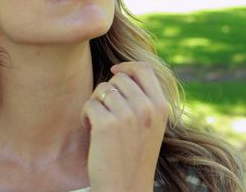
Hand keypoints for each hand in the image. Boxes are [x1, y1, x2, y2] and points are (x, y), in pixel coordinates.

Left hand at [81, 62, 168, 191]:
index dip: (127, 66)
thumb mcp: (151, 126)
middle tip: (106, 111)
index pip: (145, 69)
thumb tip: (123, 71)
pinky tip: (91, 131)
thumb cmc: (134, 157)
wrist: (126, 187)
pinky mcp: (106, 124)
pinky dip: (85, 115)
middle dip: (108, 91)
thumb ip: (144, 100)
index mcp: (161, 107)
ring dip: (96, 104)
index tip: (114, 70)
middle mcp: (147, 108)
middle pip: (119, 78)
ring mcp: (127, 116)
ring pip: (103, 89)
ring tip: (99, 123)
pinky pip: (89, 104)